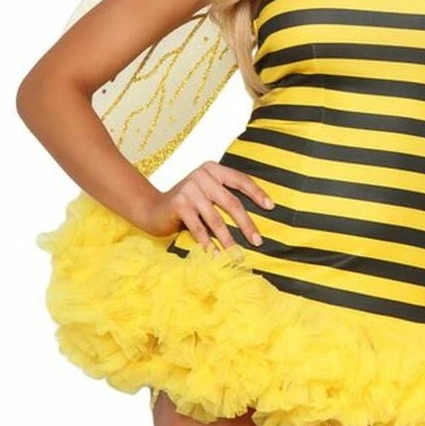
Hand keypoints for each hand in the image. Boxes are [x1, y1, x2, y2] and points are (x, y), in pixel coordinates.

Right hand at [140, 160, 274, 251]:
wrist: (153, 209)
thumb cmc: (187, 205)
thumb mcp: (207, 195)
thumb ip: (225, 197)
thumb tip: (257, 216)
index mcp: (212, 169)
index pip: (240, 180)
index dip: (257, 193)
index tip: (271, 207)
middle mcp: (201, 175)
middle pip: (231, 202)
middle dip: (246, 224)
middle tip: (258, 241)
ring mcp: (189, 189)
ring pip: (215, 219)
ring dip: (228, 239)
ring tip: (237, 255)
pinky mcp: (178, 204)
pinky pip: (198, 228)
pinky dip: (208, 244)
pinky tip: (216, 255)